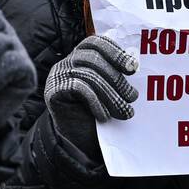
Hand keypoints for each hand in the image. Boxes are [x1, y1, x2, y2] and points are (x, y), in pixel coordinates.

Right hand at [43, 35, 138, 158]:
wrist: (78, 145)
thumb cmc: (98, 115)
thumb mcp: (111, 92)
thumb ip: (117, 76)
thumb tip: (135, 63)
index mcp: (81, 57)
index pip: (96, 43)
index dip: (115, 52)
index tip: (133, 68)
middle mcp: (67, 63)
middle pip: (94, 58)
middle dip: (117, 78)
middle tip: (132, 97)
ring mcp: (58, 76)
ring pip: (89, 74)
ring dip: (111, 94)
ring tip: (124, 112)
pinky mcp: (52, 92)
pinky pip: (79, 88)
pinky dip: (96, 102)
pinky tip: (104, 116)